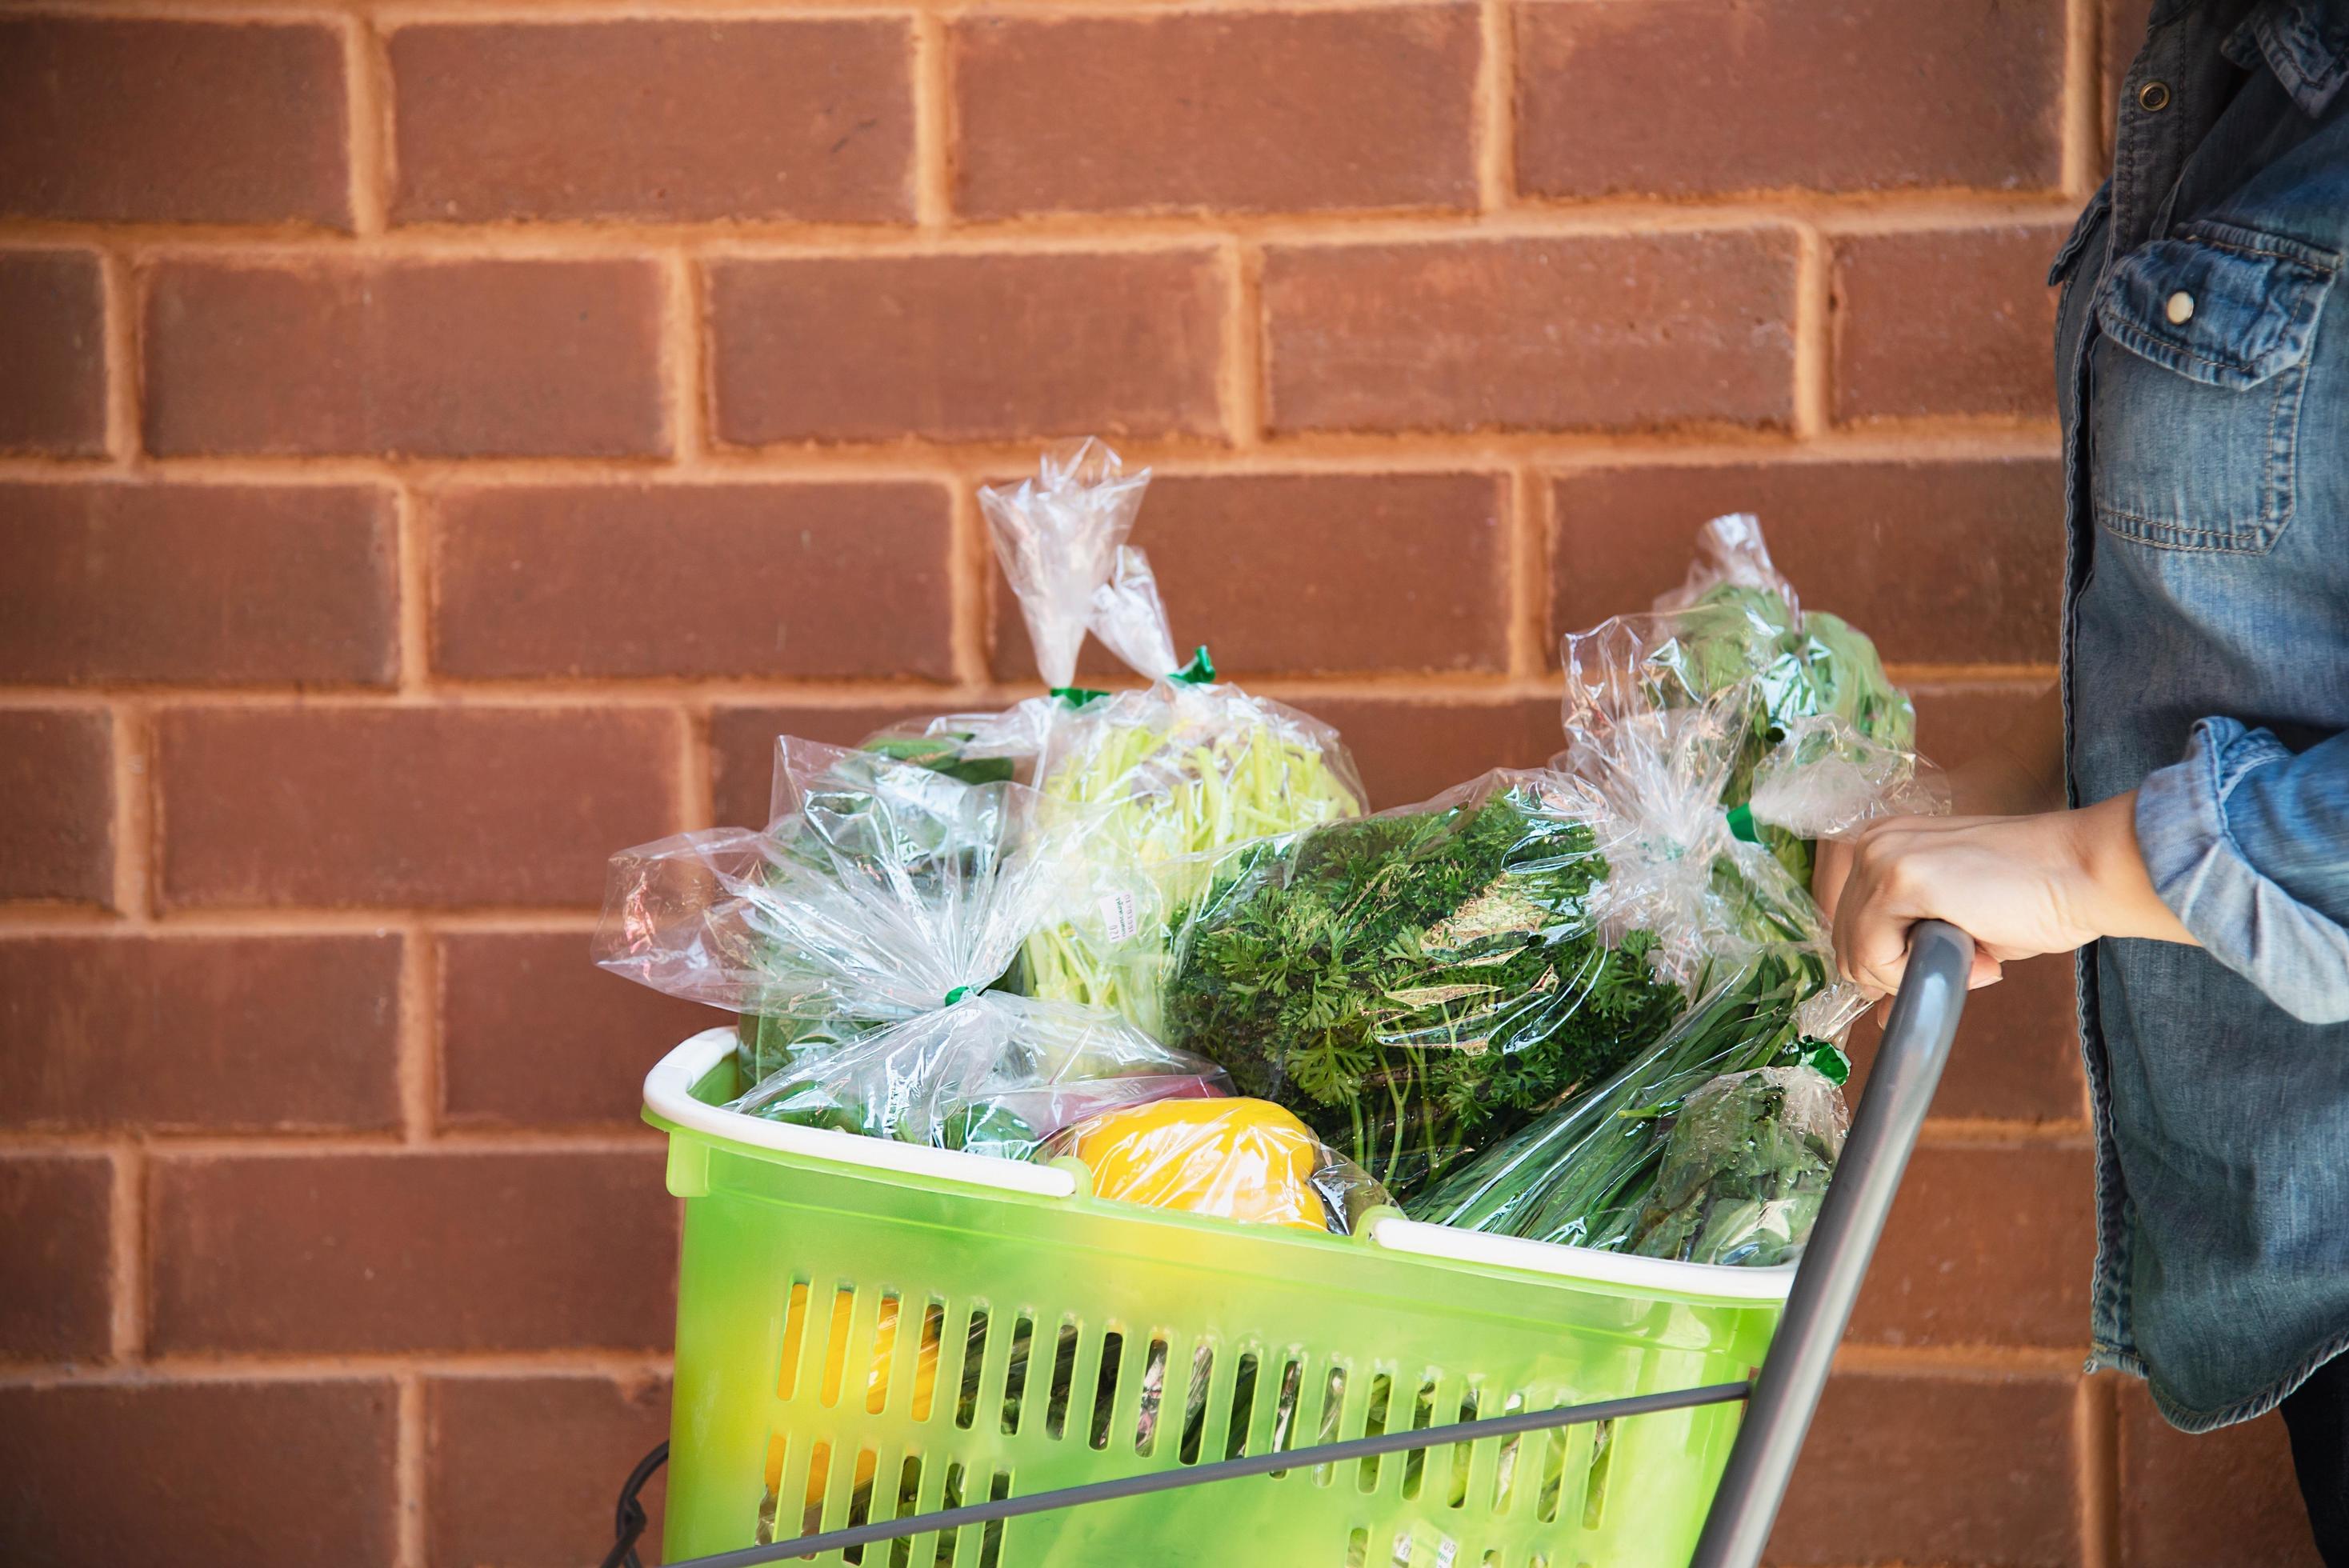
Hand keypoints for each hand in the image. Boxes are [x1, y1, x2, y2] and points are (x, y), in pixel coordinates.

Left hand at [1811, 792, 2197, 996]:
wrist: (2085, 871)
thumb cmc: (2033, 898)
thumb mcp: (1951, 927)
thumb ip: (1906, 950)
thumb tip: (1875, 1005)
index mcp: (1881, 847)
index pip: (1849, 930)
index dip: (1894, 966)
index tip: (1955, 959)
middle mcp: (1872, 844)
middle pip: (1846, 946)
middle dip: (1904, 974)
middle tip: (1972, 962)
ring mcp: (1882, 858)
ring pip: (1859, 957)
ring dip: (1916, 976)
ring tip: (1977, 955)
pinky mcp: (1900, 878)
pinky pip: (1876, 957)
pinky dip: (1919, 974)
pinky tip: (1975, 954)